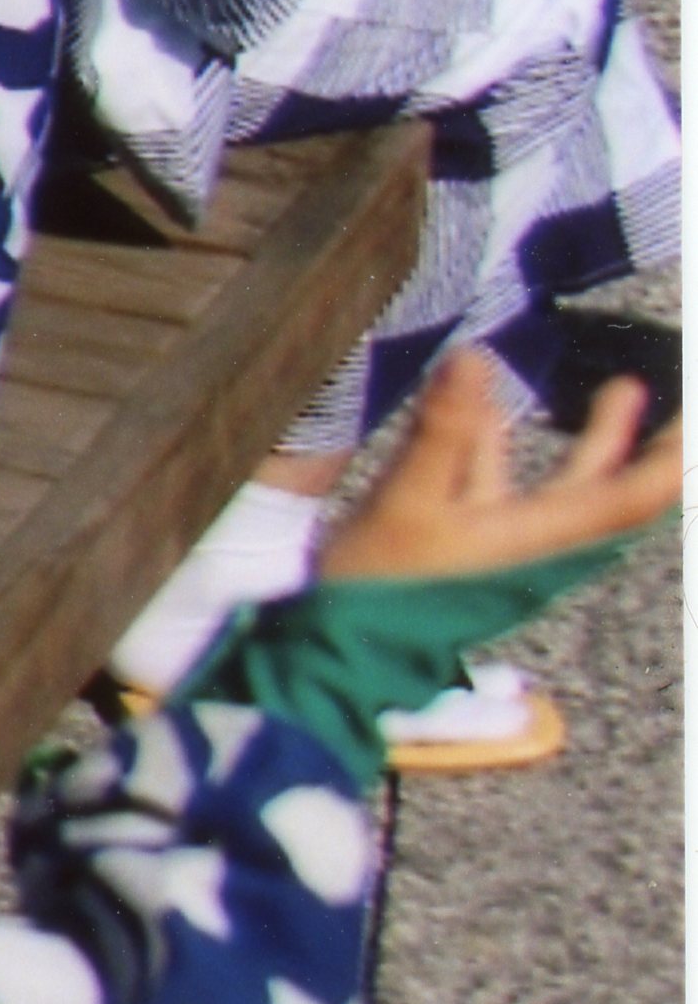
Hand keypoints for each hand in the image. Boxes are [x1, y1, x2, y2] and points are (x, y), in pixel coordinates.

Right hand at [320, 351, 669, 584]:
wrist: (341, 645)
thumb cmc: (381, 585)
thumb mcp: (409, 501)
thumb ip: (444, 430)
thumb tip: (473, 358)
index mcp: (538, 535)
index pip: (632, 497)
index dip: (670, 458)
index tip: (694, 415)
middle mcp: (536, 540)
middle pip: (616, 492)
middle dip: (653, 447)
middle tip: (686, 406)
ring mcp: (505, 540)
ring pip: (570, 488)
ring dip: (599, 442)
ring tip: (621, 390)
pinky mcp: (470, 538)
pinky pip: (509, 487)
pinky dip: (516, 448)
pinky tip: (499, 410)